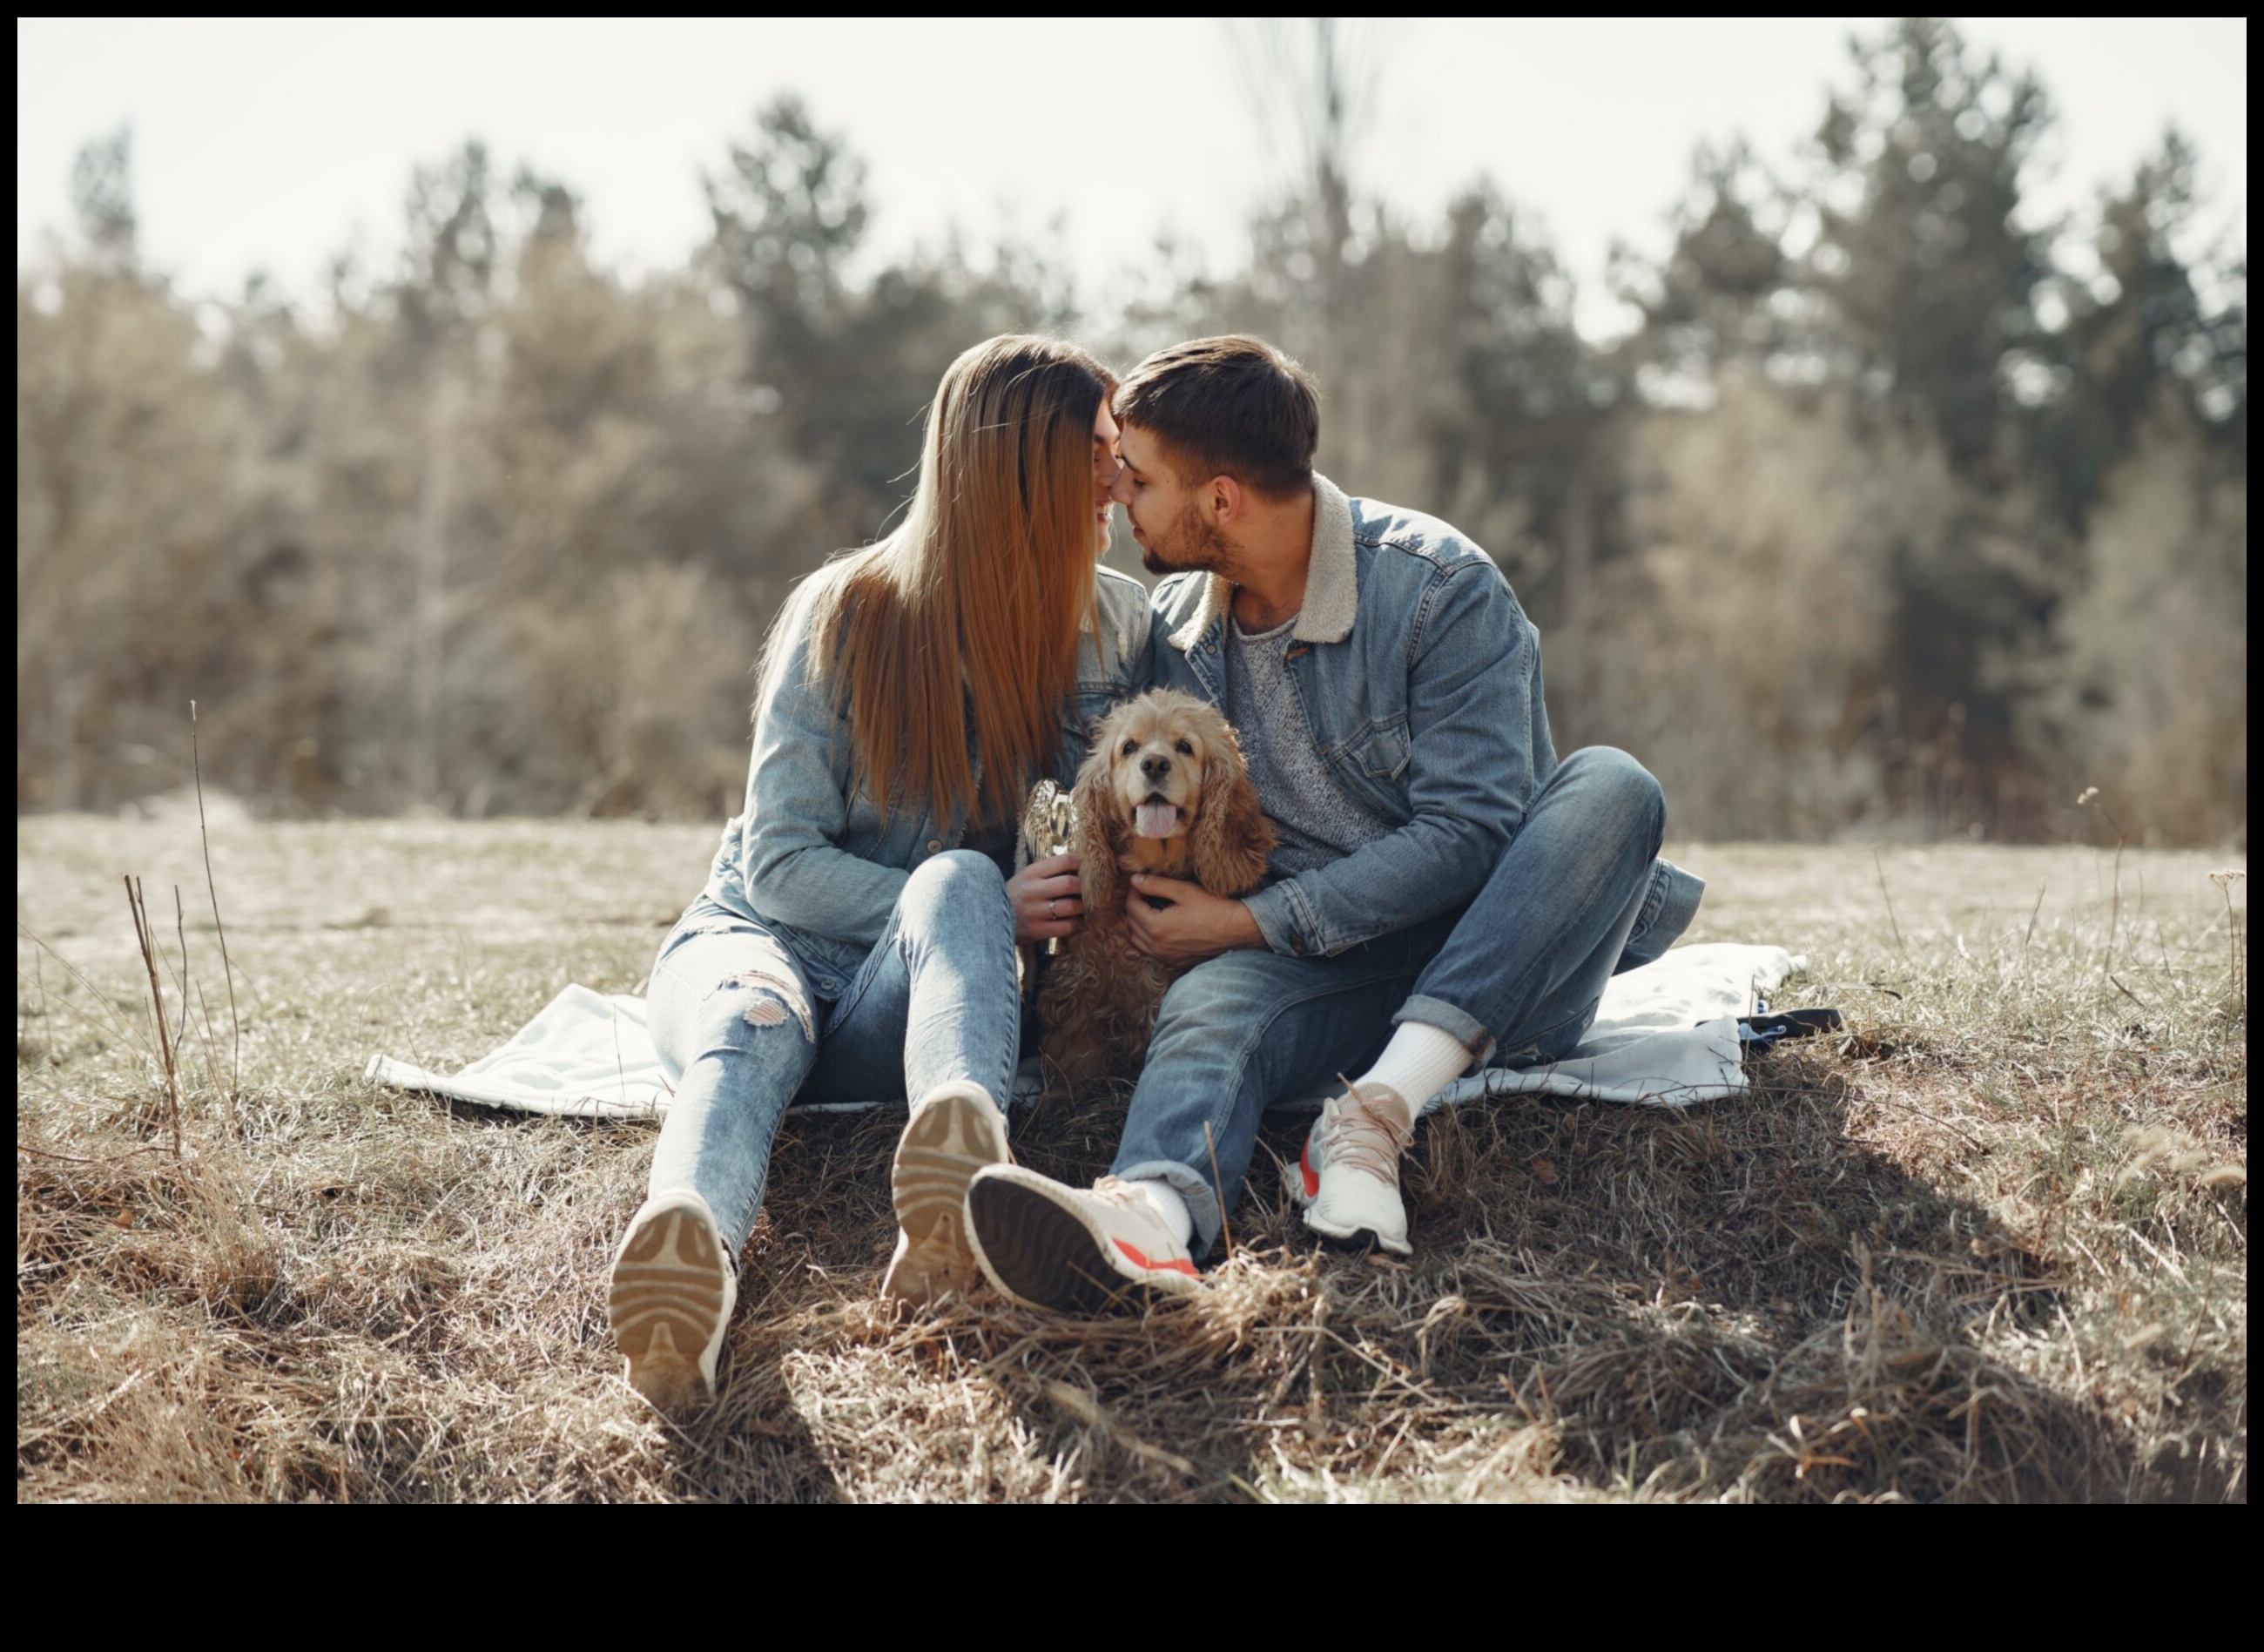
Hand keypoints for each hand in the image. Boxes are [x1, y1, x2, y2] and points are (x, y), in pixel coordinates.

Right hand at [1006, 852, 1082, 944]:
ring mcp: (1035, 912)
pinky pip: (1066, 926)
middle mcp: (1033, 890)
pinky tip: (1069, 920)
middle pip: (1071, 884)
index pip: (1064, 861)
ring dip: (1081, 906)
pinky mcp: (1037, 930)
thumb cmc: (1015, 895)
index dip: (1082, 862)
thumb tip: (1080, 865)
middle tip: (1089, 890)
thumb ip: (1049, 871)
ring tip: (1079, 906)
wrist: (989, 919)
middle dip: (1085, 887)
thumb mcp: (1026, 877)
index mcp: (1032, 872)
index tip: (1088, 867)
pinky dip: (1073, 923)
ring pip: (1071, 906)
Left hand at [1124, 873, 1262, 966]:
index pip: (1131, 907)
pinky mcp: (1177, 962)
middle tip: (1146, 893)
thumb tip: (1134, 880)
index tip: (1142, 881)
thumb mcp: (1184, 890)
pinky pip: (1153, 951)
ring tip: (1151, 909)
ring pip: (1139, 941)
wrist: (1238, 929)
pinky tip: (1163, 926)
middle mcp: (1158, 947)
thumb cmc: (1214, 906)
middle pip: (1132, 924)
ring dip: (1139, 924)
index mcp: (1157, 927)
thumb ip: (1155, 885)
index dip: (1134, 891)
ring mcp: (1167, 957)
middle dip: (1134, 906)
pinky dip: (1150, 938)